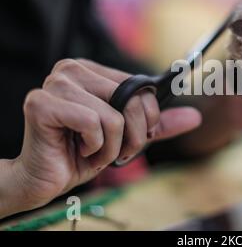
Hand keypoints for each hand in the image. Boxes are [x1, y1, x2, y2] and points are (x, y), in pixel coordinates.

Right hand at [0, 59, 200, 217]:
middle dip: (132, 136)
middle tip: (114, 149)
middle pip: (131, 100)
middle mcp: (72, 69)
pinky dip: (94, 146)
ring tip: (92, 150)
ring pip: (114, 116)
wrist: (46, 177)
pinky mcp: (42, 103)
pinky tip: (77, 149)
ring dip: (111, 146)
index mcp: (92, 71)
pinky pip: (93, 123)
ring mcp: (56, 83)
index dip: (147, 116)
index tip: (136, 134)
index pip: (140, 86)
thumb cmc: (84, 152)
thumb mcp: (128, 136)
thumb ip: (159, 124)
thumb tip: (195, 117)